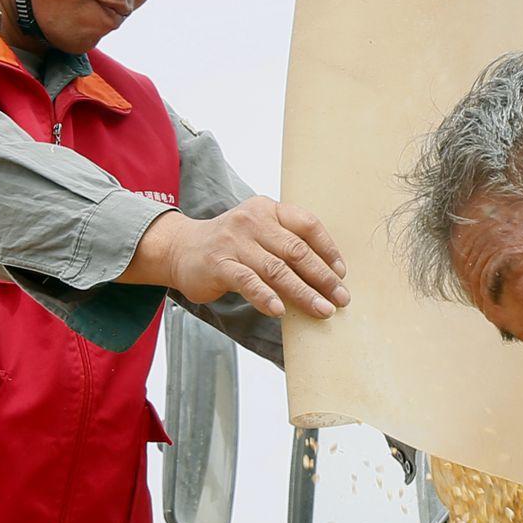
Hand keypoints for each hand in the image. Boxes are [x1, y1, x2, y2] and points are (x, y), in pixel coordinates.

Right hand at [133, 198, 348, 319]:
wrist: (180, 248)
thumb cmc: (230, 245)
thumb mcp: (259, 232)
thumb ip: (287, 243)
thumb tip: (328, 275)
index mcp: (268, 210)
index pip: (307, 225)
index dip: (328, 249)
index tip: (342, 273)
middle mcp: (253, 221)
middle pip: (296, 251)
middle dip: (323, 277)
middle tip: (341, 298)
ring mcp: (235, 242)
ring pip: (277, 270)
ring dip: (303, 293)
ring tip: (322, 310)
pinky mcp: (219, 264)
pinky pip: (248, 282)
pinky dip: (265, 297)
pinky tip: (280, 311)